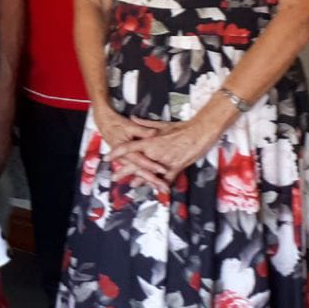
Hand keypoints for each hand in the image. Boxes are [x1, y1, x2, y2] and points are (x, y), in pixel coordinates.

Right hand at [91, 106, 158, 184]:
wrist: (104, 124)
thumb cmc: (116, 124)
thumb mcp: (129, 126)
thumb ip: (143, 130)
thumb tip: (154, 133)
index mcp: (123, 149)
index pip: (139, 160)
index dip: (151, 165)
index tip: (163, 170)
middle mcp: (123, 157)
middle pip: (139, 171)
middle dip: (152, 180)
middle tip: (163, 187)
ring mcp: (124, 160)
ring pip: (138, 173)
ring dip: (150, 180)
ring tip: (161, 187)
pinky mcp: (126, 161)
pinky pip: (136, 170)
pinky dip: (145, 177)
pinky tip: (154, 183)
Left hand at [108, 114, 223, 190]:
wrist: (200, 132)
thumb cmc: (181, 127)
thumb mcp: (161, 125)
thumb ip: (144, 124)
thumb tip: (132, 117)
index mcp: (150, 142)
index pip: (128, 148)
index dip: (116, 153)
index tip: (107, 157)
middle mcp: (155, 154)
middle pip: (135, 165)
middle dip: (124, 171)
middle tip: (114, 176)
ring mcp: (165, 162)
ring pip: (149, 174)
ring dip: (141, 180)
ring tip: (133, 184)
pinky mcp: (176, 168)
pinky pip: (166, 179)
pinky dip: (162, 184)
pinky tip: (158, 190)